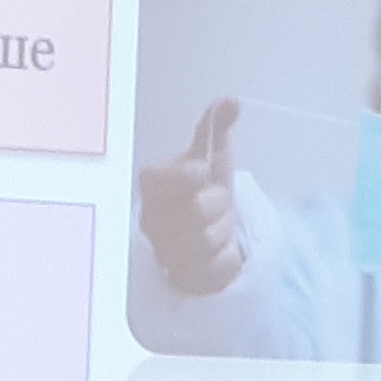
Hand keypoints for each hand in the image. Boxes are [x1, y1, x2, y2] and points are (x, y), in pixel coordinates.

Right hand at [138, 96, 246, 293]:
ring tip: (215, 226)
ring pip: (207, 241)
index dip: (188, 176)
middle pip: (195, 211)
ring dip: (223, 232)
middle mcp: (151, 221)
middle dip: (218, 204)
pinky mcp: (183, 280)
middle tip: (215, 203)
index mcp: (153, 187)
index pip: (160, 181)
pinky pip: (217, 267)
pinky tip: (218, 250)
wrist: (206, 233)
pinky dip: (227, 257)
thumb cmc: (202, 192)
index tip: (203, 172)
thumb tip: (230, 101)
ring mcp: (165, 253)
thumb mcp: (212, 157)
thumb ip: (216, 128)